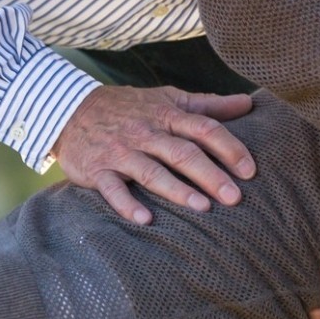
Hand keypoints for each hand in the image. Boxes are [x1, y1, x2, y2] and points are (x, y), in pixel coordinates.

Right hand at [54, 84, 256, 224]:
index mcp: (167, 115)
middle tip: (235, 198)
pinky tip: (145, 220)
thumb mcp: (167, 99)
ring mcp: (121, 152)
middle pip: (182, 153)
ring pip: (152, 171)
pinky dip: (127, 204)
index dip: (229, 148)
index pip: (204, 129)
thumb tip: (248, 103)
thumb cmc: (129, 107)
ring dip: (177, 190)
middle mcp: (146, 132)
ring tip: (203, 209)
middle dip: (210, 175)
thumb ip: (207, 105)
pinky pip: (112, 189)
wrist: (69, 109)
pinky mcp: (97, 169)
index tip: (250, 170)